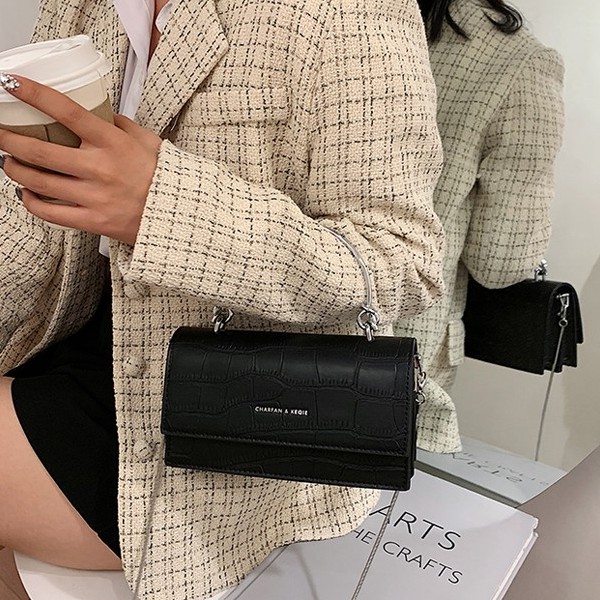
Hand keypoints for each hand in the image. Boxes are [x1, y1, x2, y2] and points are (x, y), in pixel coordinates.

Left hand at [0, 75, 161, 244]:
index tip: (11, 83)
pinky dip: (30, 202)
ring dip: (13, 169)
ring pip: (38, 182)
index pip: (66, 111)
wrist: (178, 215)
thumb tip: (96, 112)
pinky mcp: (93, 221)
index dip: (33, 93)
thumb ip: (119, 125)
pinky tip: (26, 193)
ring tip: (8, 162)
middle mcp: (100, 169)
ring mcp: (94, 197)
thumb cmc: (164, 177)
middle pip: (39, 150)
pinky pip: (50, 213)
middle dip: (8, 139)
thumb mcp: (147, 141)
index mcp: (113, 143)